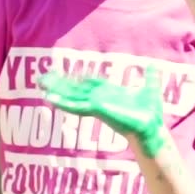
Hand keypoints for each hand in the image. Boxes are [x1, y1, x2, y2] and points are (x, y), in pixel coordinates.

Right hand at [40, 71, 169, 156]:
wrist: (151, 128)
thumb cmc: (150, 113)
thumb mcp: (149, 90)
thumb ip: (150, 77)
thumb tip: (153, 64)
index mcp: (110, 93)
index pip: (89, 83)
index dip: (77, 77)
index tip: (66, 72)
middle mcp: (101, 98)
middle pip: (76, 88)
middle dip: (60, 83)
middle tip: (42, 77)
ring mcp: (97, 104)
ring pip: (72, 96)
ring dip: (57, 90)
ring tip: (41, 85)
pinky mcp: (97, 110)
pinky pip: (76, 106)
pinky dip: (63, 102)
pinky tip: (50, 98)